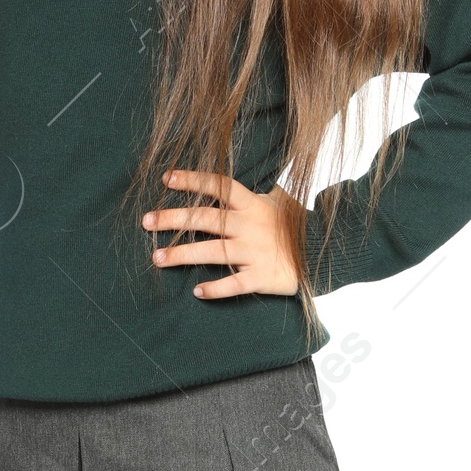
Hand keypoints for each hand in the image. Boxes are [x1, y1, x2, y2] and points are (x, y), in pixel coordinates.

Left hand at [141, 169, 302, 298]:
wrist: (325, 253)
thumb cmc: (296, 227)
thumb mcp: (278, 202)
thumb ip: (252, 195)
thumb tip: (230, 183)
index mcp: (252, 205)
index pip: (218, 186)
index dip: (192, 180)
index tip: (166, 179)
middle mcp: (249, 226)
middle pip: (205, 218)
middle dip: (173, 219)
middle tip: (146, 221)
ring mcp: (254, 252)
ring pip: (212, 252)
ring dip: (182, 254)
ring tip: (157, 258)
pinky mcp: (262, 276)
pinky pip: (235, 284)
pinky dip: (216, 289)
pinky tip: (197, 292)